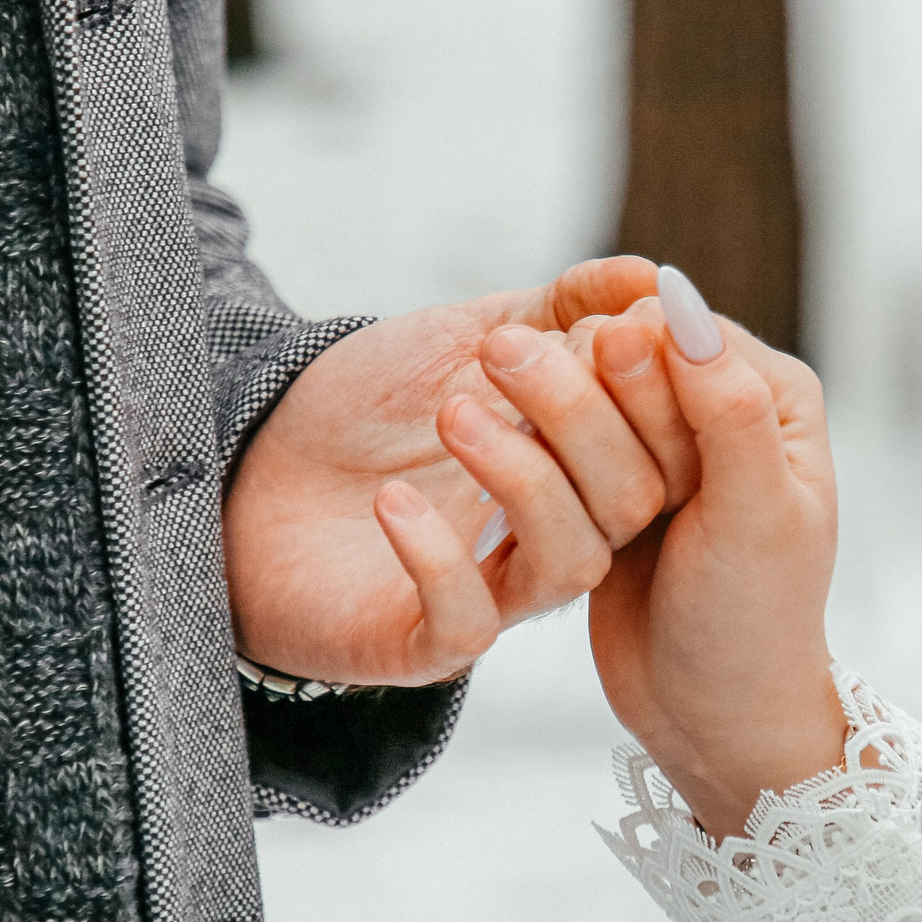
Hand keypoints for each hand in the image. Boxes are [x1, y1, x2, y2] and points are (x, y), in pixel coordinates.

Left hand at [225, 256, 674, 687]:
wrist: (250, 471)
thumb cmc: (372, 410)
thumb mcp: (468, 337)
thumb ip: (560, 307)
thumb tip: (651, 277)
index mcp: (590, 469)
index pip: (670, 443)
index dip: (658, 386)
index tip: (617, 323)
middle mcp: (562, 538)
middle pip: (632, 497)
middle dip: (581, 415)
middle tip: (501, 350)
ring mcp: (501, 597)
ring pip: (571, 562)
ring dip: (525, 478)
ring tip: (453, 413)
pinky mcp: (427, 644)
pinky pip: (467, 624)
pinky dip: (438, 560)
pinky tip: (394, 502)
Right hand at [538, 271, 846, 836]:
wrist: (714, 717)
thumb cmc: (751, 624)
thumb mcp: (754, 515)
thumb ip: (725, 409)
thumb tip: (678, 300)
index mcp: (774, 399)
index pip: (688, 335)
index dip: (638, 353)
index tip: (598, 370)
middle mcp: (722, 412)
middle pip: (635, 358)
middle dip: (579, 375)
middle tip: (502, 368)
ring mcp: (666, 451)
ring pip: (592, 399)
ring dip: (544, 412)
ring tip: (482, 416)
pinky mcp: (615, 490)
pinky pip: (565, 447)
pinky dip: (533, 453)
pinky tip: (493, 458)